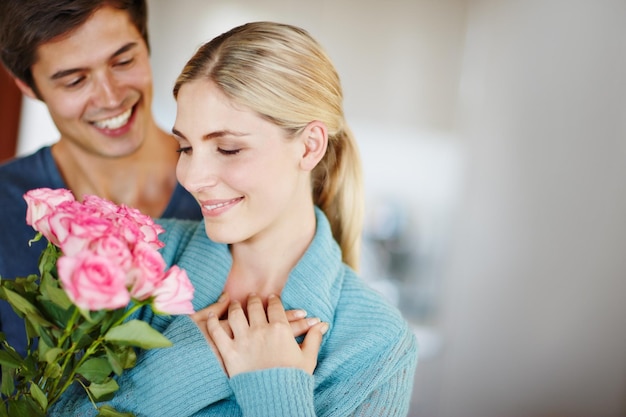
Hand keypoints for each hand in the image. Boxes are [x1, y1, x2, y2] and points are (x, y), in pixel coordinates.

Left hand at [207, 293, 328, 376]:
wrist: (275, 398)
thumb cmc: (293, 379)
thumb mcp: (308, 358)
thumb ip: (314, 338)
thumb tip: (322, 325)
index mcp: (280, 330)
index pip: (275, 307)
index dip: (273, 300)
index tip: (271, 297)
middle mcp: (261, 330)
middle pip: (255, 307)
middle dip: (254, 299)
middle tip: (252, 296)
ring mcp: (244, 340)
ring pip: (236, 314)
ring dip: (236, 306)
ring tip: (235, 303)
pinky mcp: (229, 352)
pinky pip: (217, 332)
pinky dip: (212, 321)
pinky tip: (211, 315)